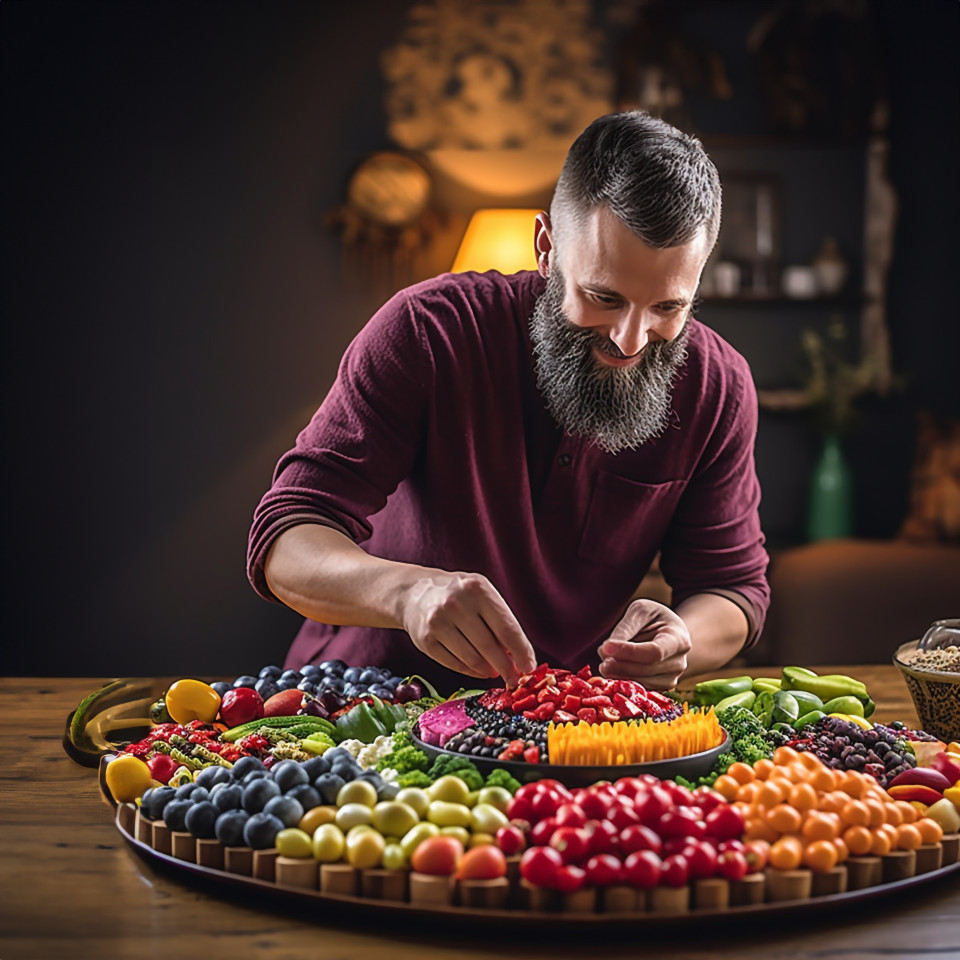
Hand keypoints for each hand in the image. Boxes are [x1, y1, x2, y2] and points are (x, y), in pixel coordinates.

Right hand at [398, 570, 536, 685]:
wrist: (415, 593)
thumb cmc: (459, 596)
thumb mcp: (482, 595)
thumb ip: (500, 621)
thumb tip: (519, 658)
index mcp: (476, 588)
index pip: (506, 627)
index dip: (521, 651)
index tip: (530, 667)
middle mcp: (456, 604)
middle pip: (489, 647)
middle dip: (506, 668)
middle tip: (515, 679)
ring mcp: (438, 622)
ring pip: (472, 659)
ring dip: (488, 671)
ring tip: (494, 672)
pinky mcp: (425, 640)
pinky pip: (455, 665)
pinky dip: (471, 672)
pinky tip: (478, 670)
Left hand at [597, 599, 691, 689]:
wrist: (669, 632)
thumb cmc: (654, 618)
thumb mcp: (641, 611)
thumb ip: (626, 627)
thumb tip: (607, 650)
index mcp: (679, 640)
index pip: (654, 652)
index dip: (629, 652)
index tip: (606, 646)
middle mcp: (679, 662)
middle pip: (646, 669)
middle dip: (619, 664)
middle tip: (601, 655)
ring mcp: (672, 678)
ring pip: (641, 682)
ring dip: (618, 673)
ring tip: (604, 661)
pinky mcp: (661, 688)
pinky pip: (639, 688)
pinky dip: (623, 680)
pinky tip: (612, 669)